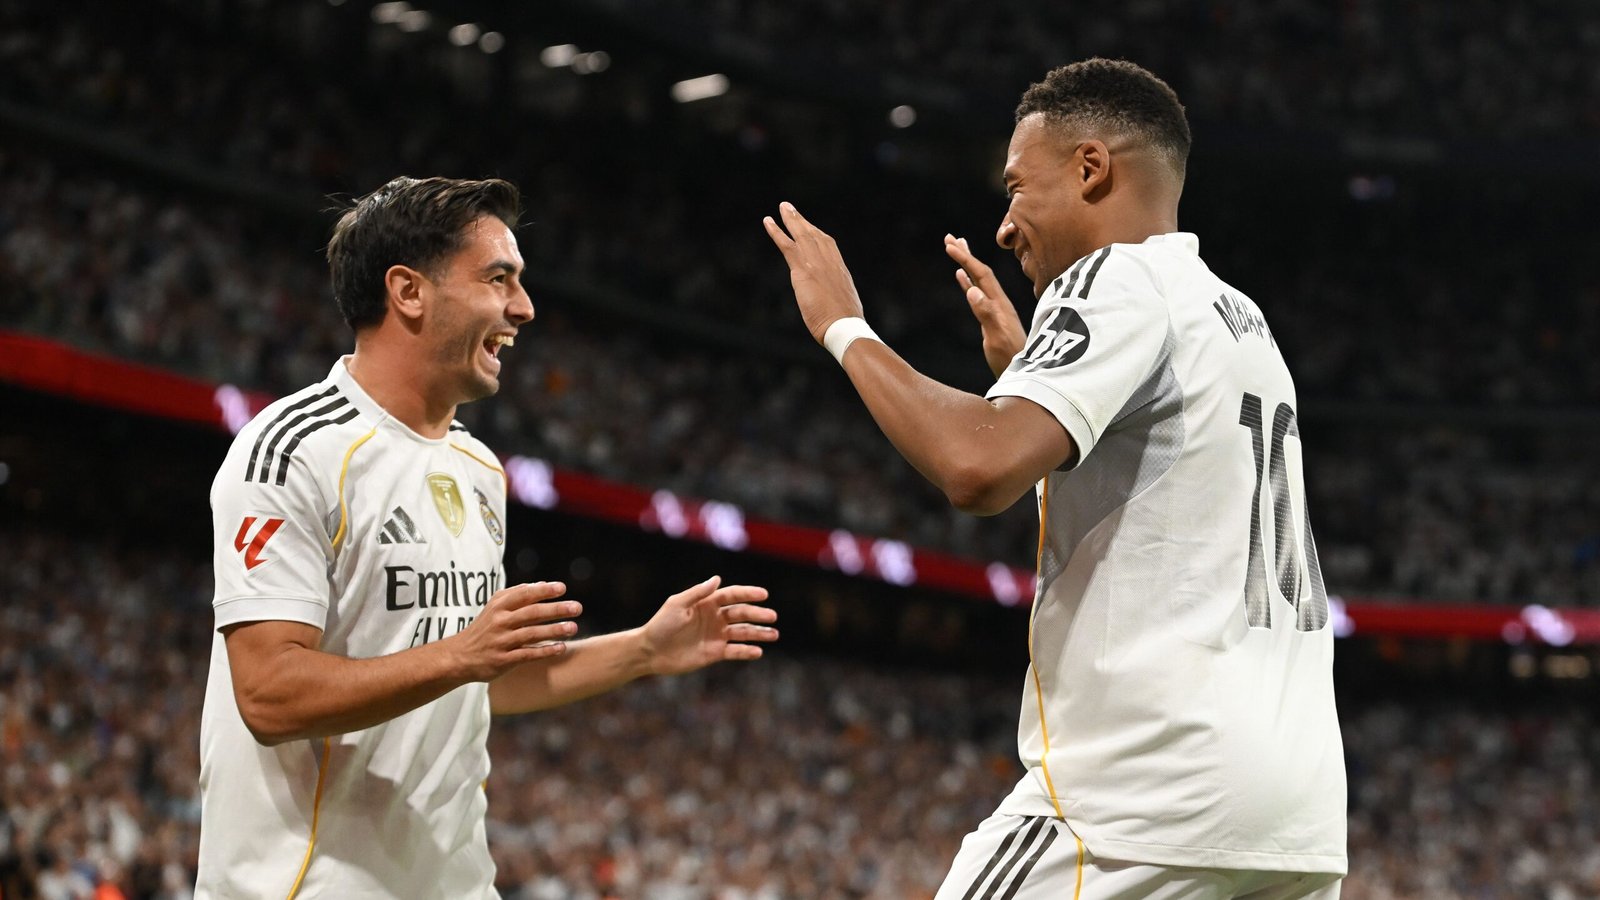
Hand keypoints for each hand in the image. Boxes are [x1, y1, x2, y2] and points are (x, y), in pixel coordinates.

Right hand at [448, 582, 581, 681]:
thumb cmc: (484, 629)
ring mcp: (502, 641)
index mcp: (499, 606)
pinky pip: (528, 654)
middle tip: (577, 607)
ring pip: (532, 634)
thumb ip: (517, 595)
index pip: (524, 594)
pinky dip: (545, 651)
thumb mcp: (495, 607)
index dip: (544, 590)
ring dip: (555, 630)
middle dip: (556, 609)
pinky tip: (562, 648)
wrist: (459, 657)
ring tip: (574, 628)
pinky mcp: (503, 660)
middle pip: (532, 613)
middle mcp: (500, 622)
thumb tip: (543, 584)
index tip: (563, 588)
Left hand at [642, 576, 776, 675]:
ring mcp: (716, 636)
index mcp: (707, 603)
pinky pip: (735, 651)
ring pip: (743, 632)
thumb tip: (718, 579)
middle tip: (772, 617)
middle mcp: (715, 618)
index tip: (764, 594)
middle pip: (741, 614)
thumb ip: (698, 593)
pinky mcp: (715, 653)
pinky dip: (747, 651)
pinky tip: (758, 651)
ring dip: (759, 633)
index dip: (748, 594)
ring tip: (774, 634)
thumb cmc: (661, 625)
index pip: (732, 595)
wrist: (650, 651)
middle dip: (758, 615)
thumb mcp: (677, 605)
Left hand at [763, 202, 865, 343]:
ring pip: (802, 235)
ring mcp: (817, 264)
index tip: (810, 226)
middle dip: (802, 221)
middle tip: (790, 208)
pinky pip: (788, 246)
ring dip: (791, 219)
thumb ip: (837, 301)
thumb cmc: (846, 326)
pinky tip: (768, 222)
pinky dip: (776, 232)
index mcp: (840, 271)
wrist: (844, 326)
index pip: (828, 246)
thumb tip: (837, 309)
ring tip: (782, 206)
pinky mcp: (804, 271)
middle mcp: (830, 263)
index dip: (818, 234)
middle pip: (815, 235)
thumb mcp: (845, 309)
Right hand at [945, 234, 1025, 377]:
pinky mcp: (991, 318)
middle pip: (981, 271)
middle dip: (965, 253)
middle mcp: (998, 302)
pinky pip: (977, 293)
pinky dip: (968, 282)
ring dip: (967, 263)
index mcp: (999, 303)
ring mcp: (995, 309)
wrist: (1024, 374)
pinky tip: (962, 278)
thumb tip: (973, 292)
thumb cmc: (1009, 359)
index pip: (981, 274)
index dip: (966, 258)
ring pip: (979, 280)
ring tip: (956, 248)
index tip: (950, 244)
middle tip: (949, 237)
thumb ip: (986, 315)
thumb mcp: (996, 338)